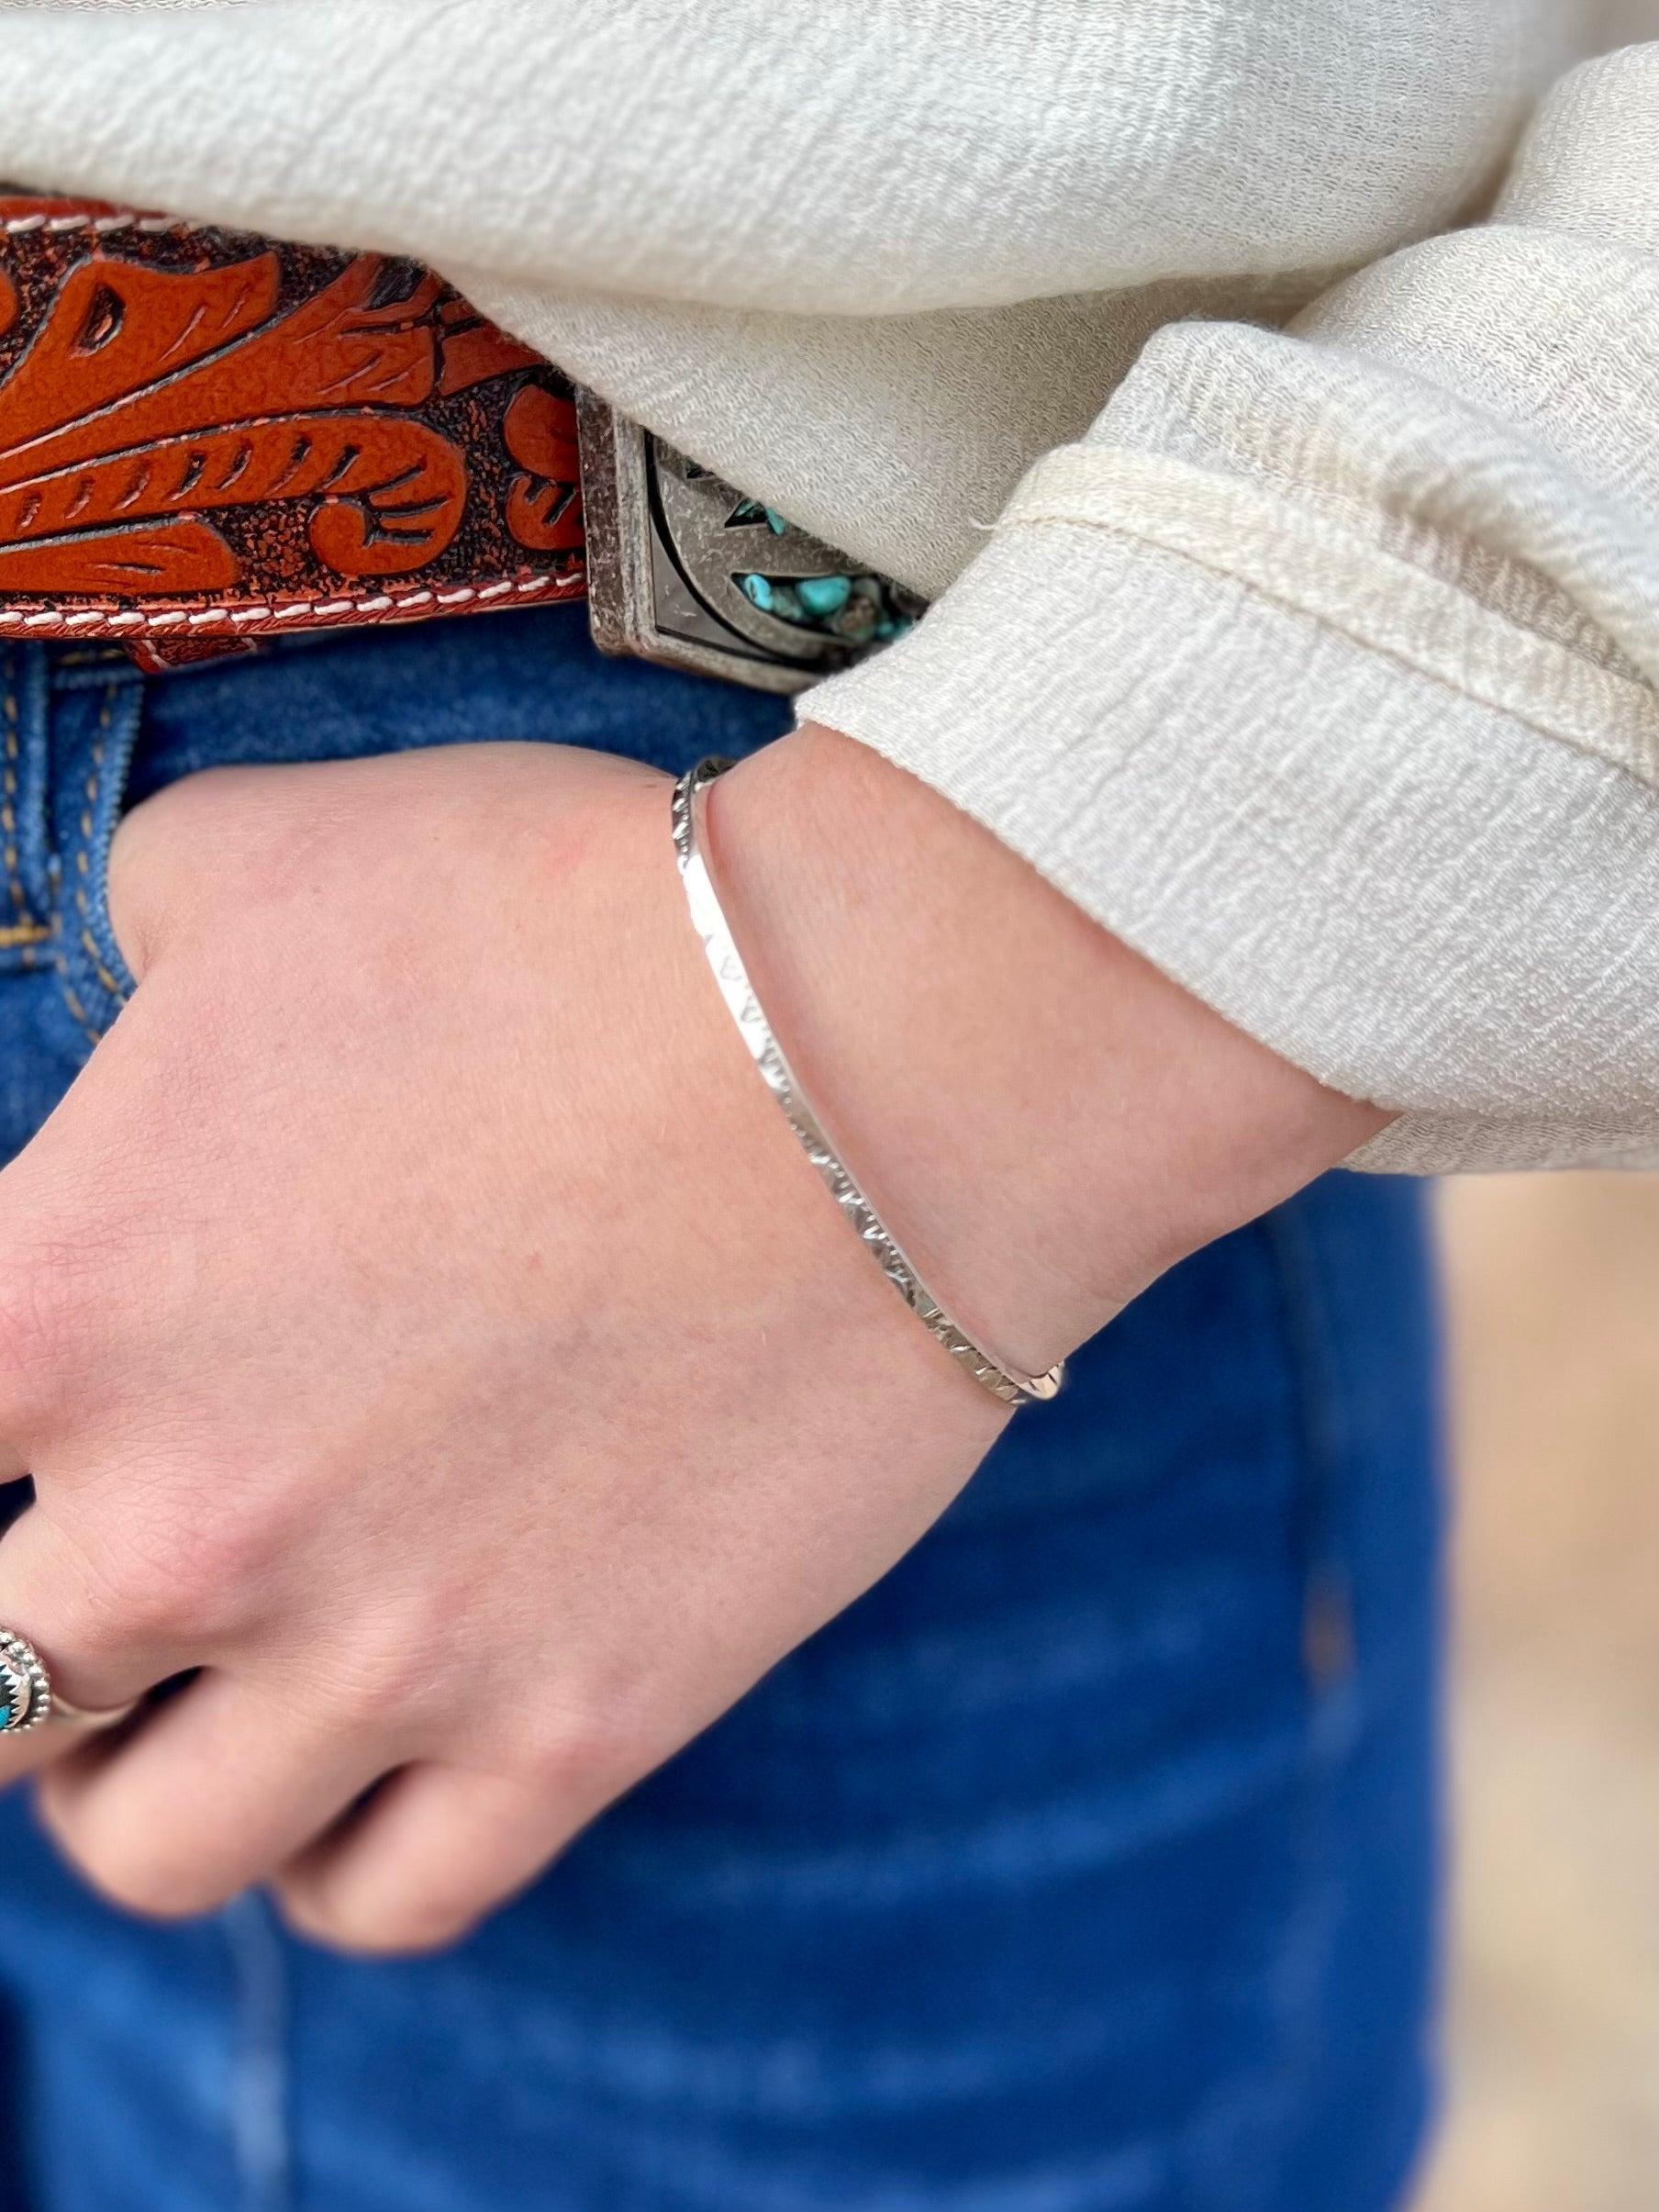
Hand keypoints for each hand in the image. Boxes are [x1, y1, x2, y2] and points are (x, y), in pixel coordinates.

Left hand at [0, 729, 1383, 1952]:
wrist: (888, 1045)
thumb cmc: (572, 919)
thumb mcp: (263, 856)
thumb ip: (120, 946)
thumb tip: (128, 1021)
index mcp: (64, 1302)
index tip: (23, 1442)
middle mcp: (188, 1521)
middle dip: (16, 1630)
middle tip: (96, 1563)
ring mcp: (386, 1655)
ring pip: (145, 1849)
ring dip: (132, 1780)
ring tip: (191, 1704)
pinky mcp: (577, 1728)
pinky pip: (384, 1898)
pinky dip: (337, 1856)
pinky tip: (363, 1768)